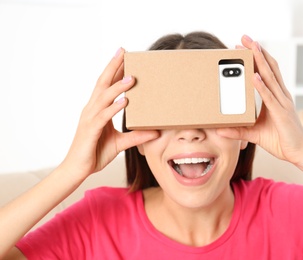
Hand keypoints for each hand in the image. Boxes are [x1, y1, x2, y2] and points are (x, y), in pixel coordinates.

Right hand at [61, 48, 158, 178]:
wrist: (78, 169)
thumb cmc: (95, 153)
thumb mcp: (120, 143)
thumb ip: (136, 136)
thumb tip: (155, 132)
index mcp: (98, 109)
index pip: (106, 85)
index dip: (115, 70)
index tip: (124, 56)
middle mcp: (92, 109)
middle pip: (102, 83)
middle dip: (113, 66)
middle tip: (124, 51)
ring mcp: (90, 118)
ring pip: (104, 97)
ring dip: (118, 86)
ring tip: (132, 77)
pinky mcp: (91, 130)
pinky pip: (104, 116)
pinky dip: (114, 107)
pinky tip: (125, 101)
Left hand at [217, 35, 302, 164]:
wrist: (299, 154)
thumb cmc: (282, 141)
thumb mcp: (254, 134)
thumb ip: (238, 130)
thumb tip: (220, 130)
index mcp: (276, 97)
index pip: (266, 72)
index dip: (257, 58)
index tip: (246, 46)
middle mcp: (281, 96)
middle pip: (269, 68)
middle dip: (257, 52)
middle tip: (245, 38)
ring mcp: (282, 103)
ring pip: (270, 77)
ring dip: (260, 61)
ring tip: (251, 46)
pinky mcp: (281, 113)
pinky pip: (269, 97)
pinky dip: (261, 86)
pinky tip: (254, 75)